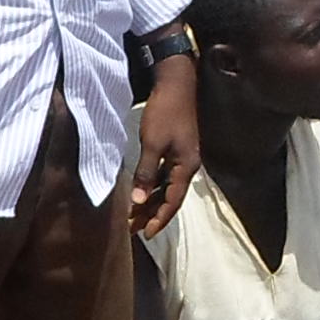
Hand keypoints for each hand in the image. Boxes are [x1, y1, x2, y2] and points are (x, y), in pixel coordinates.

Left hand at [128, 61, 200, 237]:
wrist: (177, 84)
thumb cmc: (165, 112)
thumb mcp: (153, 143)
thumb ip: (146, 172)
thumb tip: (138, 201)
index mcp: (185, 167)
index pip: (172, 202)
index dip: (159, 219)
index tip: (144, 234)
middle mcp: (187, 167)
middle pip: (169, 198)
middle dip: (151, 214)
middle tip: (132, 230)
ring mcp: (182, 159)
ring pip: (165, 188)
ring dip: (150, 202)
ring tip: (133, 216)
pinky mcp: (176, 151)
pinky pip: (164, 176)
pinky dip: (152, 187)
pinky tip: (140, 192)